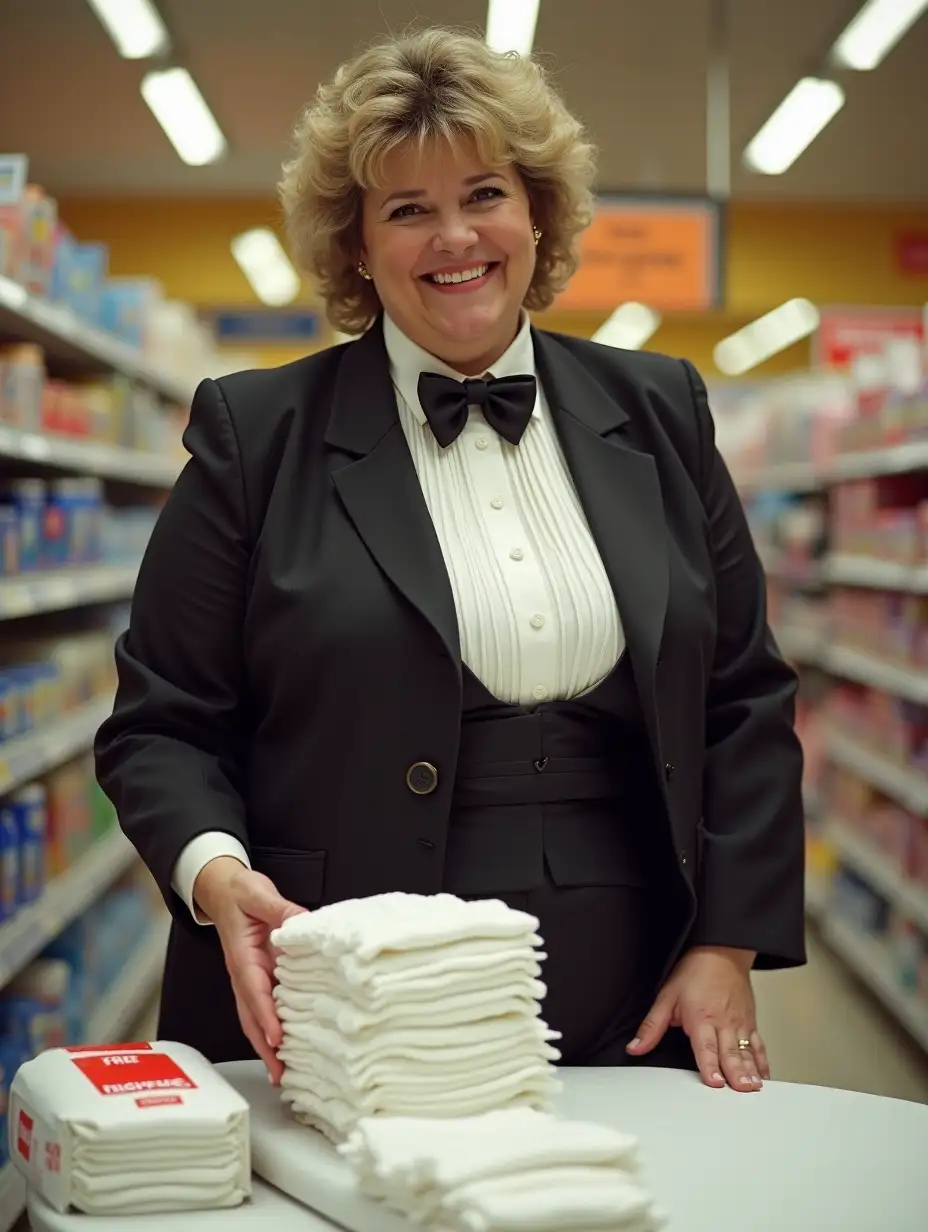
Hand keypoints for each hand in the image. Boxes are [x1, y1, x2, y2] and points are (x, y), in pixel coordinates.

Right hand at [194, 856, 305, 1084]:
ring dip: (266, 1045)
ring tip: (282, 1073)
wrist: (223, 889)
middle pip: (251, 1016)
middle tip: (279, 1074)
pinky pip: (263, 1007)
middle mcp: (243, 973)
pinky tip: (285, 1045)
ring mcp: (249, 978)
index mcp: (242, 956)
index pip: (254, 991)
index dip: (266, 1016)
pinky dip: (272, 1028)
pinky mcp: (258, 977)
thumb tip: (302, 922)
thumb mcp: (258, 893)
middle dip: (264, 1047)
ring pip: (254, 1017)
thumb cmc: (240, 892)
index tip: (277, 1039)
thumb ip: (279, 908)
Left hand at [626, 945, 769, 1091]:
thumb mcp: (666, 996)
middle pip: (730, 1053)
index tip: (715, 1083)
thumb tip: (635, 1047)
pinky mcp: (751, 1022)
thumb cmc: (695, 972)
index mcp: (701, 1018)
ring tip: (755, 1088)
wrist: (721, 952)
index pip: (705, 1048)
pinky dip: (763, 1062)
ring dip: (752, 1071)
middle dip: (736, 1074)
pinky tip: (765, 1077)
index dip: (710, 1066)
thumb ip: (652, 1026)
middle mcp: (723, 1023)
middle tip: (741, 1091)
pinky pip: (758, 1045)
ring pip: (747, 1052)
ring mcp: (740, 1024)